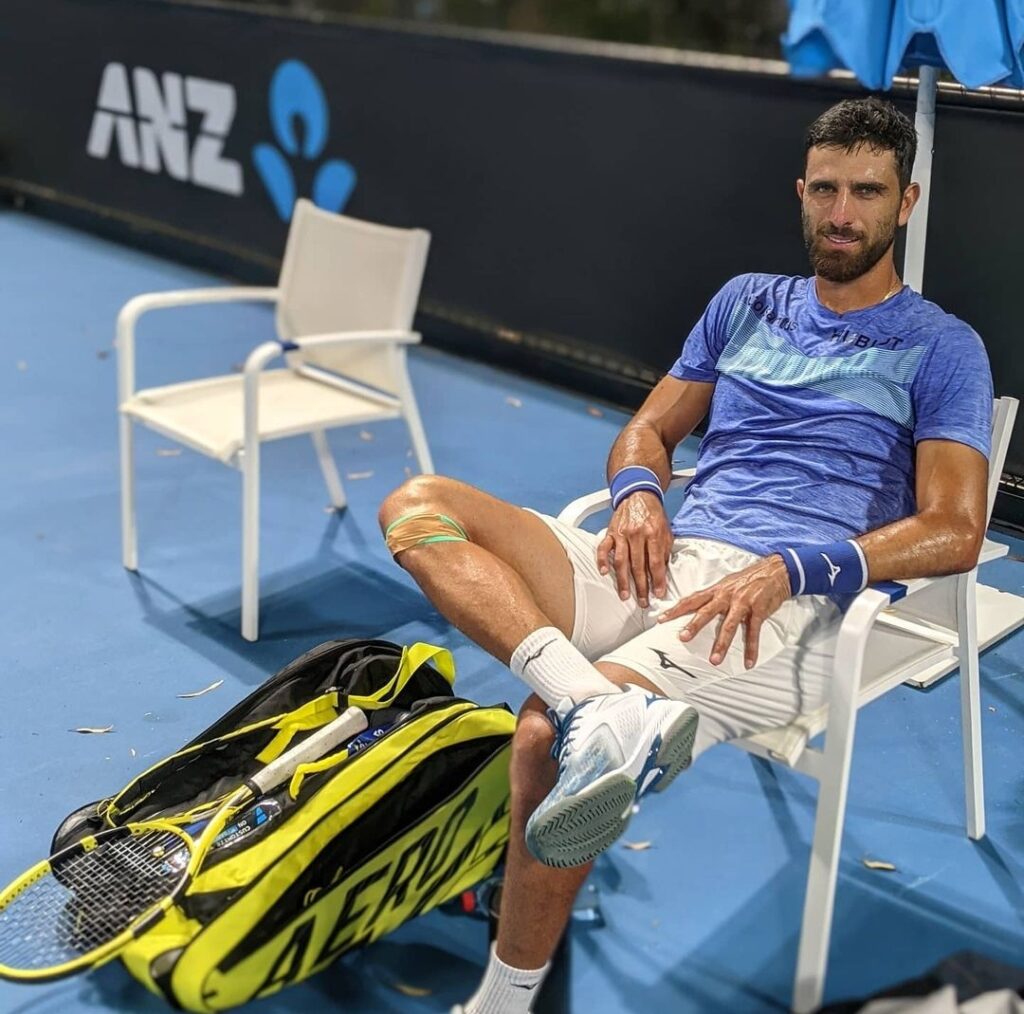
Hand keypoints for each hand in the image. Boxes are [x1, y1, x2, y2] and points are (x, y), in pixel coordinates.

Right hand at [596, 492, 673, 607]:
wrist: (639, 494)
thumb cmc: (653, 515)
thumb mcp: (666, 531)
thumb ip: (665, 551)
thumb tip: (663, 573)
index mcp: (654, 534)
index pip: (656, 562)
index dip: (657, 580)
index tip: (658, 593)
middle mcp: (637, 534)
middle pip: (639, 566)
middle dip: (641, 586)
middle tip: (643, 601)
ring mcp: (622, 534)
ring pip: (621, 561)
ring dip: (622, 580)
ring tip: (625, 595)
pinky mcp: (611, 532)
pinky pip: (603, 548)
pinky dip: (601, 560)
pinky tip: (603, 572)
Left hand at [656, 554, 791, 668]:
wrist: (775, 570)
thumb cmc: (749, 579)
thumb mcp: (727, 584)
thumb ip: (713, 597)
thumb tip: (696, 607)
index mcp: (716, 590)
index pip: (691, 600)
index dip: (675, 609)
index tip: (661, 619)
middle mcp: (726, 596)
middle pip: (706, 612)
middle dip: (694, 625)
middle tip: (683, 638)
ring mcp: (743, 603)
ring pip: (729, 625)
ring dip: (721, 644)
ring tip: (714, 660)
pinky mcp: (759, 611)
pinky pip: (753, 632)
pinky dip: (751, 648)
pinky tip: (748, 661)